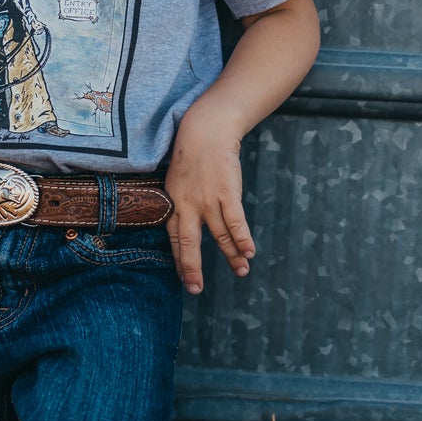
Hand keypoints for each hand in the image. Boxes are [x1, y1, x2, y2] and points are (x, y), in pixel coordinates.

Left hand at [163, 103, 254, 294]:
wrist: (206, 130)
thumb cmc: (193, 156)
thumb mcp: (176, 181)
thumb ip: (180, 204)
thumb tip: (187, 223)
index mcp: (172, 204)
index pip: (174, 239)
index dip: (179, 261)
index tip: (185, 280)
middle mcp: (187, 206)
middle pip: (188, 245)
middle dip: (192, 269)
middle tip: (196, 289)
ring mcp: (207, 200)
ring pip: (219, 236)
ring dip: (231, 255)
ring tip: (241, 271)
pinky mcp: (226, 193)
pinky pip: (235, 222)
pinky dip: (242, 239)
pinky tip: (249, 252)